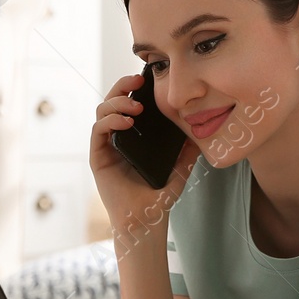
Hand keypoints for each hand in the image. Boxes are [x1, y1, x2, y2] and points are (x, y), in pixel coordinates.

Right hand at [90, 72, 202, 235]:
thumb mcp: (180, 167)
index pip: (129, 102)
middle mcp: (117, 137)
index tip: (147, 77)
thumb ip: (188, 148)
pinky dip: (111, 121)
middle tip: (138, 81)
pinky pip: (98, 131)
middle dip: (122, 86)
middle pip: (112, 100)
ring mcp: (106, 146)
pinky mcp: (98, 157)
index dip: (134, 86)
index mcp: (134, 135)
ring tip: (136, 107)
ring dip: (117, 102)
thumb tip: (200, 129)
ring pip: (102, 111)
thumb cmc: (159, 196)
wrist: (146, 220)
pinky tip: (127, 121)